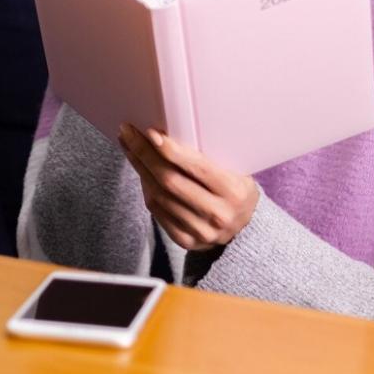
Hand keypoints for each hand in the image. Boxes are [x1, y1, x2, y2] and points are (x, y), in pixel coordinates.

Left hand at [117, 124, 258, 250]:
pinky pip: (157, 211)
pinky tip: (141, 171)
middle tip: (128, 132)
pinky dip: (146, 188)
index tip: (150, 132)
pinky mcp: (186, 241)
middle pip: (170, 181)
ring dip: (140, 168)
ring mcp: (201, 231)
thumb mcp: (236, 170)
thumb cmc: (236, 188)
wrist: (246, 229)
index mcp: (233, 191)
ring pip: (159, 196)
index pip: (196, 167)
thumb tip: (168, 132)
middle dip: (144, 154)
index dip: (170, 150)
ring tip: (129, 147)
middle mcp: (218, 214)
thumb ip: (208, 157)